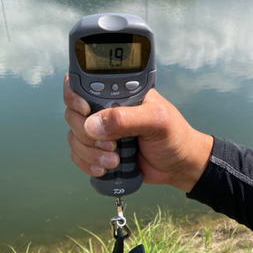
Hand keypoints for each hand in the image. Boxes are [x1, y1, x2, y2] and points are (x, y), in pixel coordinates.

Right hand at [63, 73, 212, 192]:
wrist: (179, 166)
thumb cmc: (174, 136)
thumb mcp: (156, 120)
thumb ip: (126, 119)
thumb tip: (93, 125)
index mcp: (118, 93)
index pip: (83, 84)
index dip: (75, 96)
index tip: (85, 110)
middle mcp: (105, 110)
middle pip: (73, 115)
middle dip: (87, 134)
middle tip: (112, 145)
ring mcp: (101, 132)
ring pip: (74, 138)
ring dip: (89, 153)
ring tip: (115, 161)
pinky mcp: (100, 152)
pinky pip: (78, 156)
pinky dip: (87, 164)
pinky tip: (104, 169)